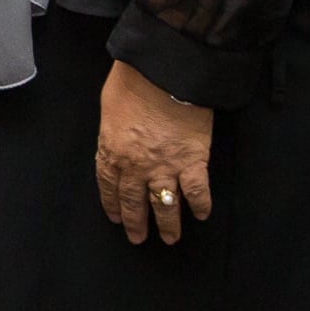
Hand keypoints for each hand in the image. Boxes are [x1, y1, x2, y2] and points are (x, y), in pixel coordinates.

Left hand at [95, 59, 213, 243]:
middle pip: (134, 201)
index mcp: (113, 151)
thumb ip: (112, 130)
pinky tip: (201, 215)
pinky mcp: (192, 161)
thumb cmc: (134, 81)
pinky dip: (200, 205)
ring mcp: (165, 167)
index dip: (112, 204)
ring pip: (164, 205)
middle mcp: (137, 166)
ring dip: (167, 224)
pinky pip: (196, 191)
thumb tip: (116, 139)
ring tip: (170, 238)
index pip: (109, 185)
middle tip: (138, 237)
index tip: (116, 217)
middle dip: (135, 223)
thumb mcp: (110, 105)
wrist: (165, 73)